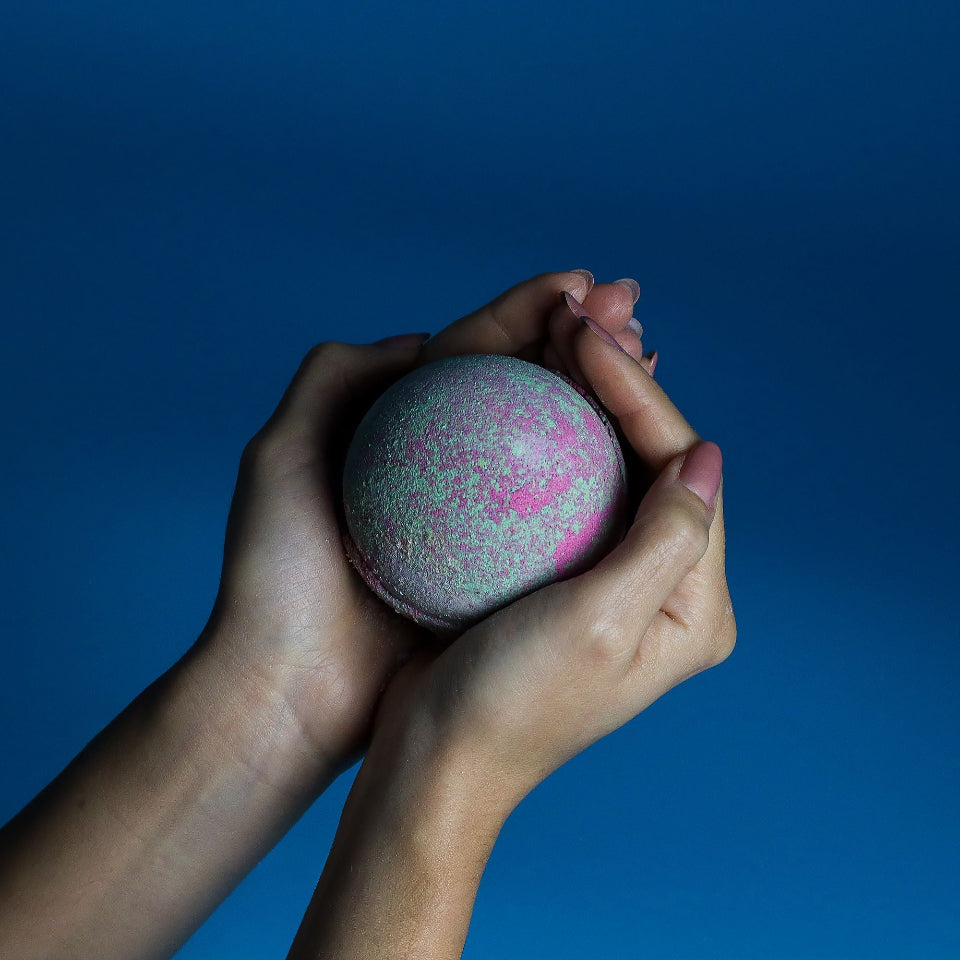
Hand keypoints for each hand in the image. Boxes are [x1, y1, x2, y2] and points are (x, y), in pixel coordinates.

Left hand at [199, 271, 644, 777]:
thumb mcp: (280, 457)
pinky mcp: (494, 570)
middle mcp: (443, 469)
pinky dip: (591, 472)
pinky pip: (550, 511)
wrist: (289, 690)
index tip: (587, 284)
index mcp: (398, 432)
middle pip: (520, 387)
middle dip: (580, 340)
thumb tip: (424, 338)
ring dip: (597, 394)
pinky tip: (634, 452)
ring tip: (648, 356)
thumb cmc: (276, 574)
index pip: (471, 352)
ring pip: (545, 442)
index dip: (529, 311)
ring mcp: (472, 521)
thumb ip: (336, 376)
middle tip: (637, 307)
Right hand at [285, 307, 732, 959]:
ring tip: (555, 334)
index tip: (590, 338)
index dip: (642, 398)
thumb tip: (708, 454)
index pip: (683, 472)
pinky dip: (550, 436)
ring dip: (586, 398)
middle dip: (620, 384)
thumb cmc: (513, 702)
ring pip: (611, 465)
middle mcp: (666, 588)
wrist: (438, 761)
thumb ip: (671, 539)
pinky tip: (524, 392)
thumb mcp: (603, 623)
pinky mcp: (567, 576)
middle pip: (655, 461)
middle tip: (578, 313)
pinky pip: (569, 488)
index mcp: (694, 605)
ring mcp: (615, 580)